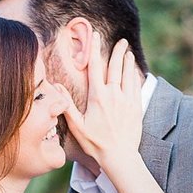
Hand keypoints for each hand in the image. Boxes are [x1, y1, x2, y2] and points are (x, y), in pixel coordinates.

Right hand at [61, 34, 141, 169]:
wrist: (120, 156)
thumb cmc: (95, 143)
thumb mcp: (77, 126)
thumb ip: (66, 106)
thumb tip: (56, 88)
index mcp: (98, 97)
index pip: (95, 67)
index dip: (95, 49)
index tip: (97, 36)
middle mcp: (114, 95)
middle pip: (116, 67)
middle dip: (118, 51)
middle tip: (121, 40)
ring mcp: (127, 100)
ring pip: (128, 74)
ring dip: (128, 62)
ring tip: (128, 52)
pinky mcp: (136, 107)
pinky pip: (137, 86)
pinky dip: (135, 76)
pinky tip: (135, 71)